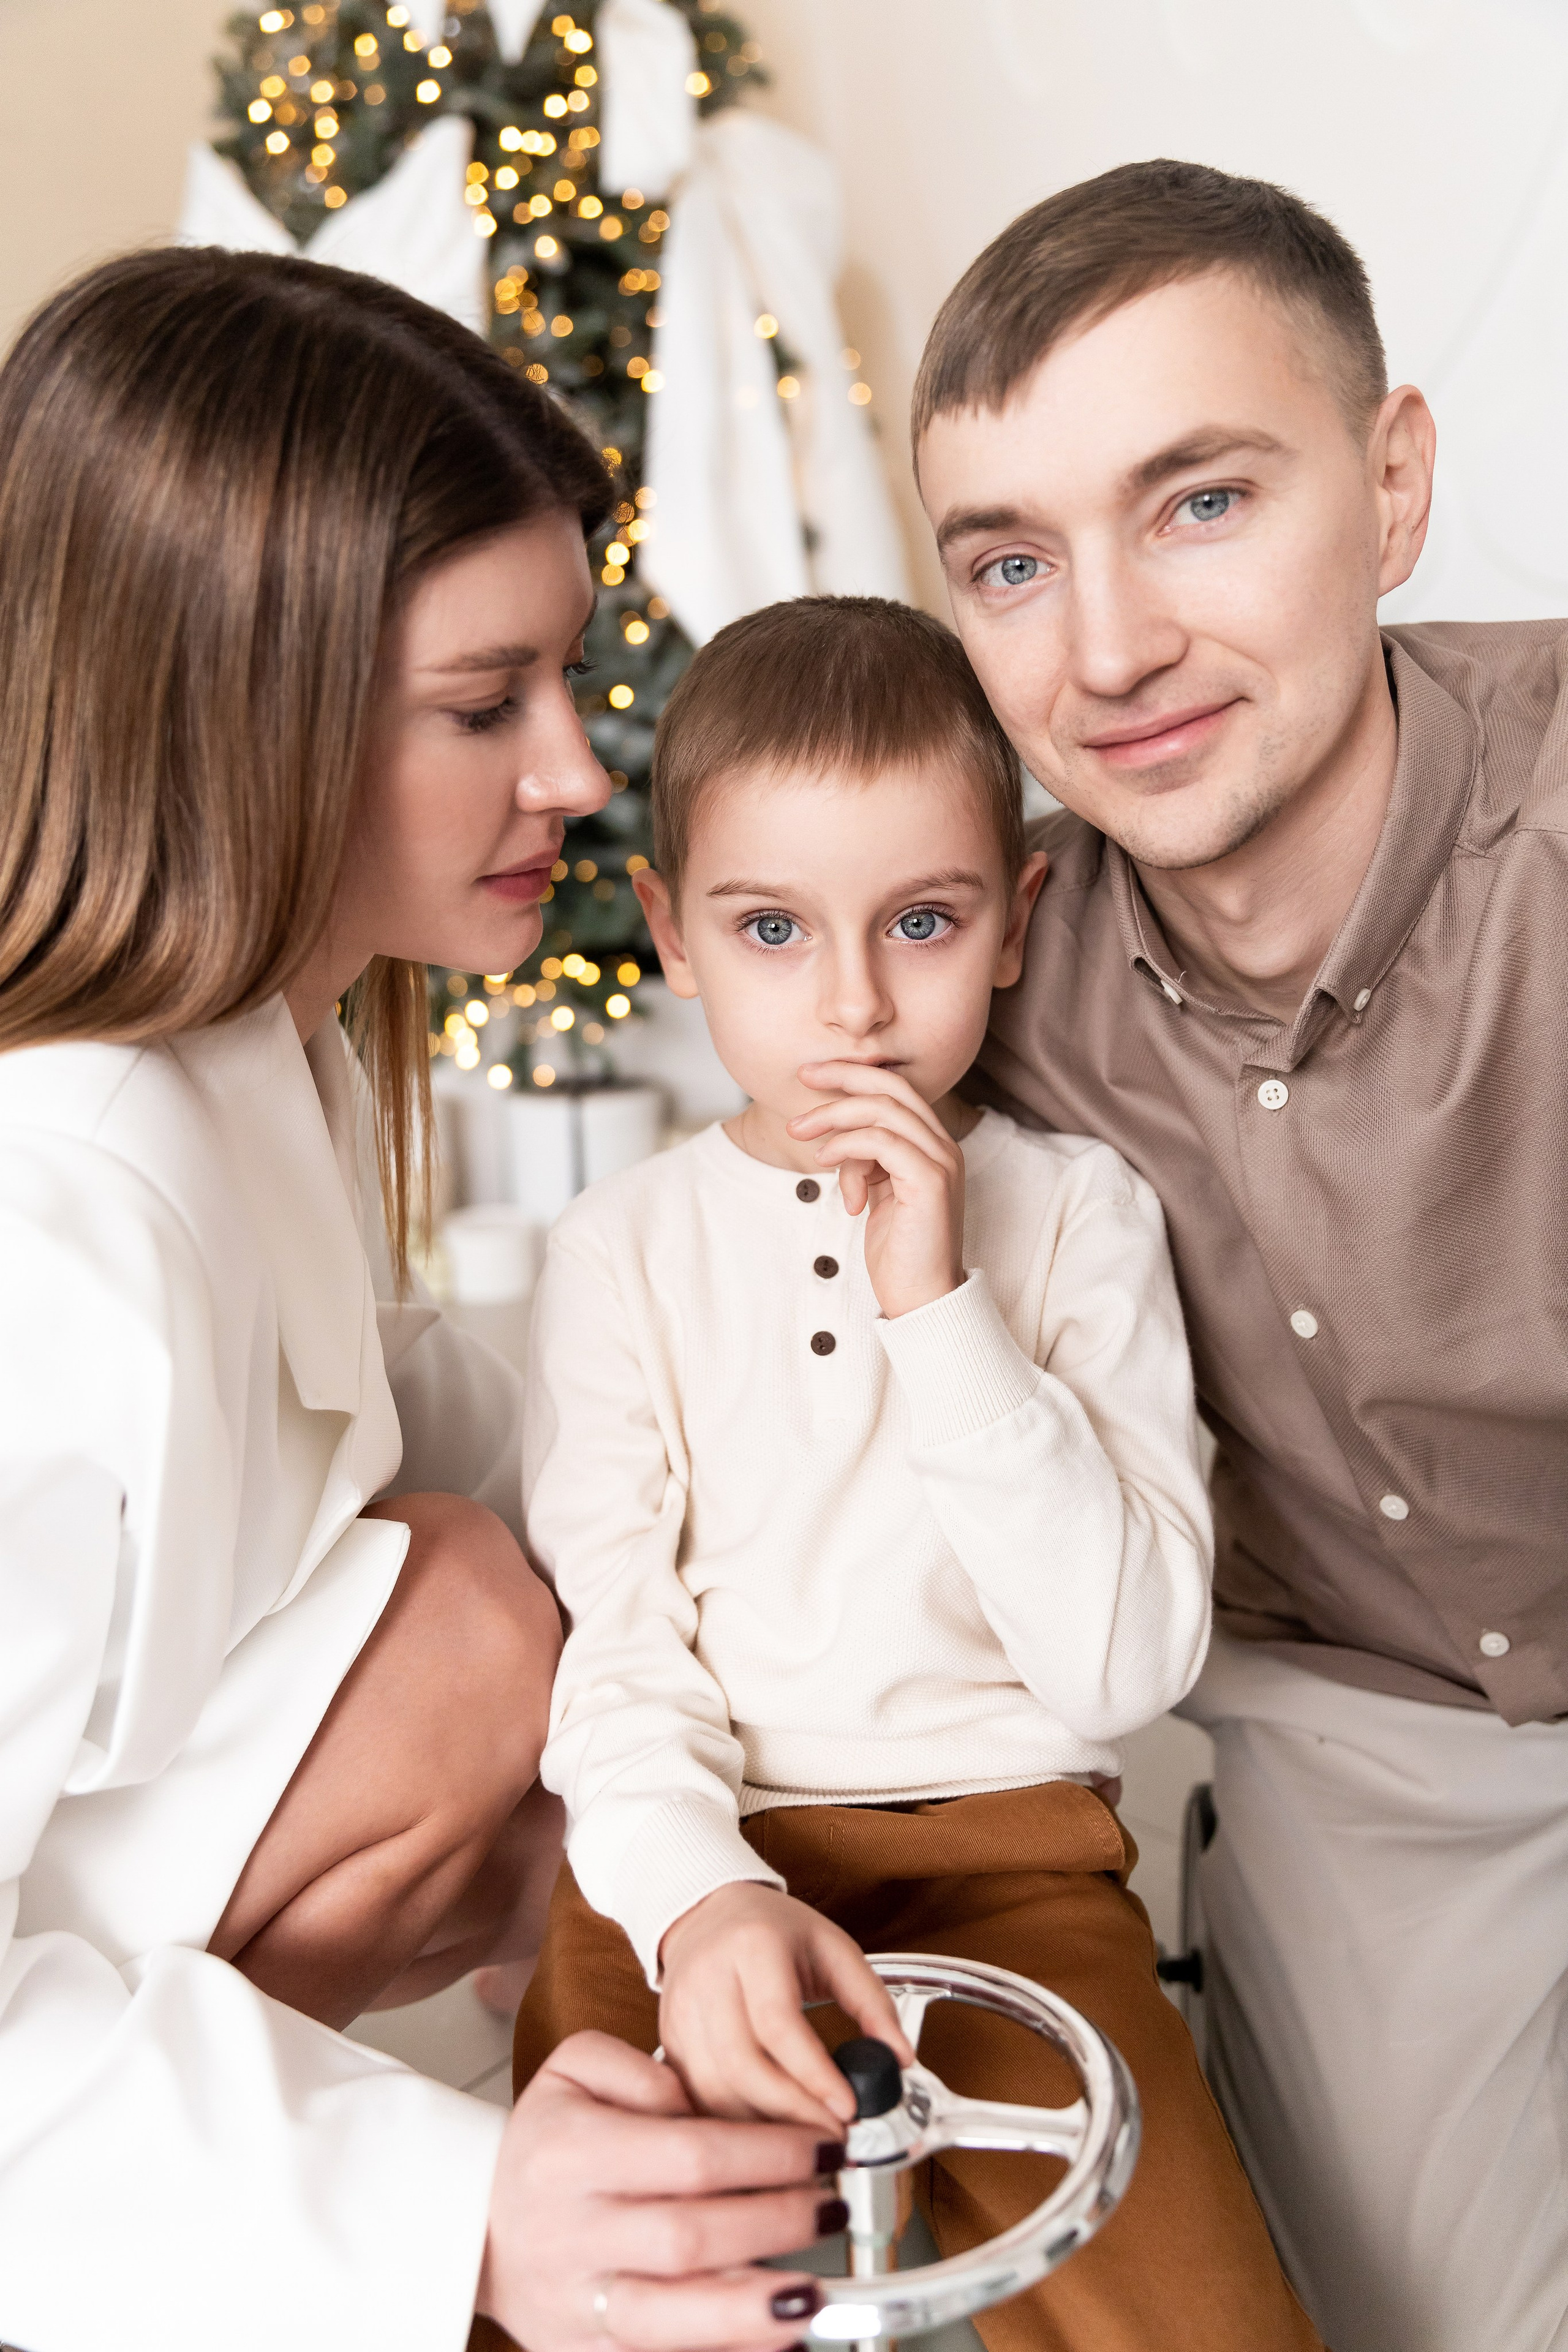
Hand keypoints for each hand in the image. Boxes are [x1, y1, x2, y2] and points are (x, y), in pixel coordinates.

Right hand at [478, 2030, 842, 2351]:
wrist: (474, 2227)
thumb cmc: (543, 2147)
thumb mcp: (572, 2071)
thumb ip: (641, 2070)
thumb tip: (698, 2107)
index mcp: (570, 2154)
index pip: (688, 2154)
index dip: (766, 2155)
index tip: (821, 2148)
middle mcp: (571, 2232)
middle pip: (689, 2237)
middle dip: (775, 2224)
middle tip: (830, 2206)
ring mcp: (575, 2302)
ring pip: (671, 2317)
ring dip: (751, 2314)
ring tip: (813, 2298)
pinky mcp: (584, 2351)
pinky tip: (772, 2340)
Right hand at [657, 1882, 912, 2128]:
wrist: (707, 1913)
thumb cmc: (774, 1930)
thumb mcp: (833, 1948)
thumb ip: (872, 2001)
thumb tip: (902, 2059)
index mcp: (753, 1946)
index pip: (779, 2023)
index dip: (814, 2074)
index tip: (847, 2109)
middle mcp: (707, 1978)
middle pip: (742, 2065)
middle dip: (791, 2114)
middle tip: (832, 2140)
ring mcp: (681, 2012)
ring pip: (714, 2091)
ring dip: (760, 2131)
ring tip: (804, 2150)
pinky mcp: (668, 2040)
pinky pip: (695, 2096)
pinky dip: (730, 2127)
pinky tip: (762, 2143)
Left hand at [789, 1061, 965, 1318]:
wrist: (922, 1298)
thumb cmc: (899, 1253)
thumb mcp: (878, 1195)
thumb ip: (869, 1163)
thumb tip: (837, 1140)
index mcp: (933, 1146)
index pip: (898, 1089)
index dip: (855, 1074)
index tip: (813, 1074)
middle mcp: (944, 1147)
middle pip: (892, 1088)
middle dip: (843, 1075)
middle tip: (802, 1076)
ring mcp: (941, 1162)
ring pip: (883, 1110)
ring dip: (833, 1115)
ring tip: (799, 1131)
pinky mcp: (929, 1181)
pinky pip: (881, 1142)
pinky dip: (846, 1145)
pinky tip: (824, 1161)